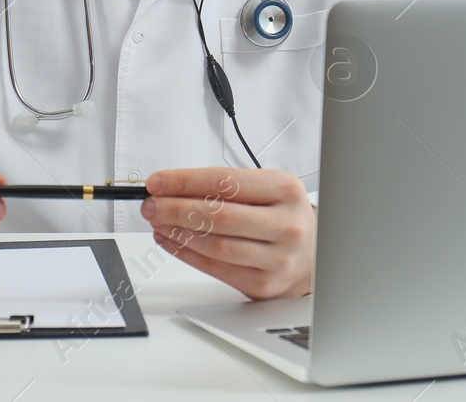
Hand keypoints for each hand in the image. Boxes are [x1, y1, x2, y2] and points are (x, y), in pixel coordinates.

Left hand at [140, 167, 314, 300]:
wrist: (315, 255)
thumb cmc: (283, 216)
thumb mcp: (266, 188)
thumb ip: (225, 186)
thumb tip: (172, 187)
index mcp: (285, 191)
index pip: (225, 182)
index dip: (185, 181)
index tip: (157, 181)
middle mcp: (285, 225)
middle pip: (218, 215)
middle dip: (175, 208)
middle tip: (150, 204)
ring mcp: (276, 258)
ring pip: (215, 245)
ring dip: (177, 232)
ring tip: (157, 221)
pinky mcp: (263, 284)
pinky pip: (215, 269)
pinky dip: (186, 254)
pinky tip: (170, 241)